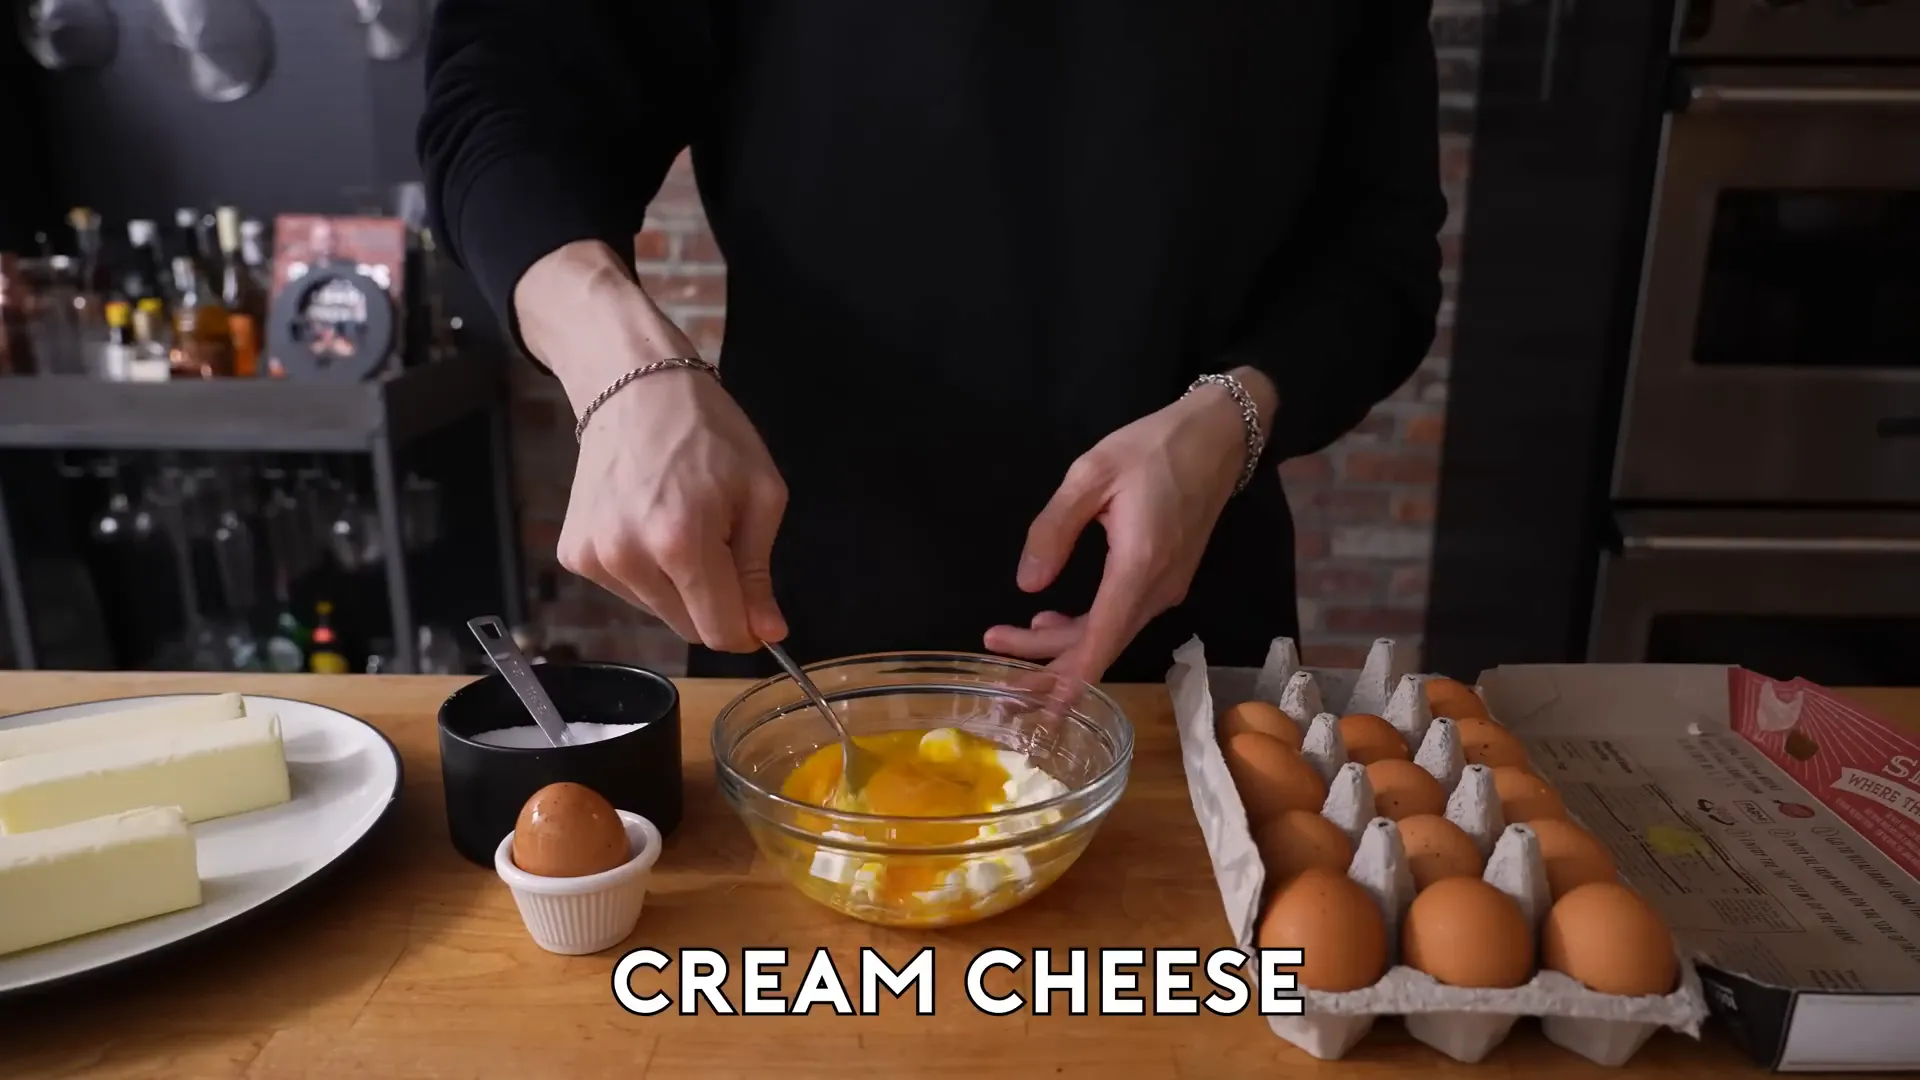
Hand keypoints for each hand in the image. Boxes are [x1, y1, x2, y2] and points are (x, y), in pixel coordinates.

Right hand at [560, 370, 789, 651]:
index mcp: (681, 540)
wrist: (633, 385)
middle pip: (687, 627)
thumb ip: (759, 571)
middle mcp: (629, 557)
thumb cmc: (708, 431)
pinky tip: (648, 523)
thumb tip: (769, 632)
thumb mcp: (759, 493)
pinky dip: (646, 571)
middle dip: (713, 602)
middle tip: (720, 544)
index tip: (758, 612)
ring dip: (679, 586)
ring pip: (657, 611)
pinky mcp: (574, 554)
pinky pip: (626, 590)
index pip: (718, 630)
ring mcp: (595, 558)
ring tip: (681, 525)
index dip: (746, 629)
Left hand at [984, 370, 1274, 684]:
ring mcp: (1167, 588)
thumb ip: (1055, 527)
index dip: (1067, 680)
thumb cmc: (1153, 447)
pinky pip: (1122, 619)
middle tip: (994, 662)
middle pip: (1099, 645)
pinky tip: (1050, 619)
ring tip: (1008, 638)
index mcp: (1139, 566)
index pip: (1100, 640)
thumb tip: (1027, 584)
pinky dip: (1085, 629)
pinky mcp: (1167, 581)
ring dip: (1062, 645)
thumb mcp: (1091, 472)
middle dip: (1046, 663)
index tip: (1039, 709)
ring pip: (1109, 634)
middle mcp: (1157, 589)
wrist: (1216, 436)